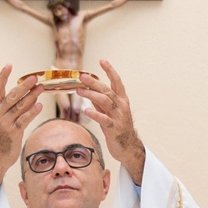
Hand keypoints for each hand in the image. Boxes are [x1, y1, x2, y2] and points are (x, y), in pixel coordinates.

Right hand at [0, 64, 42, 190]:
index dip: (3, 76)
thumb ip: (16, 106)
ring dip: (32, 96)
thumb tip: (32, 94)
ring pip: (20, 106)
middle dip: (24, 86)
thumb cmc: (4, 135)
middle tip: (35, 78)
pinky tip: (39, 105)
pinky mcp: (13, 132)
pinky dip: (32, 112)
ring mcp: (5, 123)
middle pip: (12, 96)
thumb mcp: (6, 118)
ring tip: (41, 88)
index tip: (9, 65)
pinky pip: (24, 119)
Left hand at [79, 60, 144, 183]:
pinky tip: (86, 110)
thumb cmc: (118, 128)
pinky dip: (94, 114)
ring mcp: (118, 117)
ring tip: (79, 91)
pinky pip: (104, 119)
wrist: (128, 147)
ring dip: (91, 95)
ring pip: (105, 101)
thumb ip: (101, 102)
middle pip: (107, 90)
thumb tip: (90, 91)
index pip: (116, 81)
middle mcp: (121, 106)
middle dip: (94, 82)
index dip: (110, 70)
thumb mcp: (110, 112)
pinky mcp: (114, 128)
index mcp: (122, 100)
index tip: (102, 60)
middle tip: (82, 76)